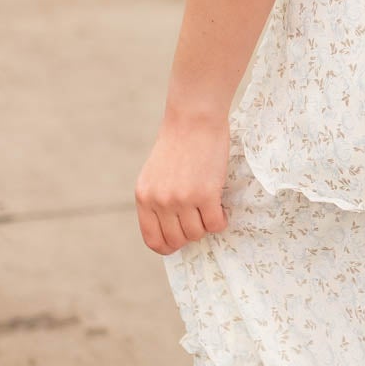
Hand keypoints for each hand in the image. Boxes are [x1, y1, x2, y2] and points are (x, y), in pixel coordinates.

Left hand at [135, 112, 230, 254]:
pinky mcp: (205, 194)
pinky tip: (220, 206)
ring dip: (206, 225)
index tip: (180, 240)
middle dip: (191, 234)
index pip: (152, 240)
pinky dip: (221, 220)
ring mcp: (182, 199)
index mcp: (144, 197)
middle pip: (177, 240)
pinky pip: (215, 224)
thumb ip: (158, 200)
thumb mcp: (155, 174)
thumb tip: (171, 229)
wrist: (194, 119)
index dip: (168, 246)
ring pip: (197, 234)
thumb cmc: (178, 143)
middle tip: (199, 218)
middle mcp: (160, 201)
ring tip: (210, 207)